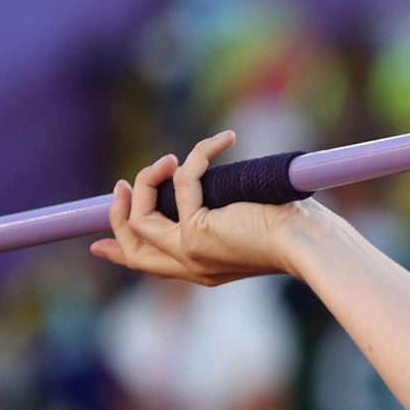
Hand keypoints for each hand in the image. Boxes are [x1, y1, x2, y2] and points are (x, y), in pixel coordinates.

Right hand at [89, 130, 309, 285]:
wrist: (312, 242)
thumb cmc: (298, 230)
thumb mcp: (249, 224)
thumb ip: (222, 215)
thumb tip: (212, 184)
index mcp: (203, 269)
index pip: (149, 266)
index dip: (119, 252)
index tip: (98, 245)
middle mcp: (192, 266)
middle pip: (132, 246)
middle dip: (118, 214)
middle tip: (121, 185)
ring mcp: (190, 252)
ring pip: (139, 218)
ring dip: (148, 180)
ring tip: (170, 160)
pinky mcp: (196, 232)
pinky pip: (181, 183)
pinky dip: (201, 154)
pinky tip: (225, 140)